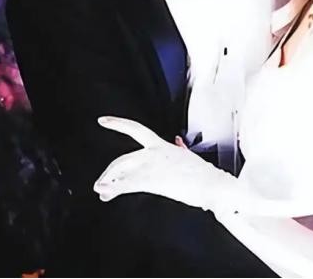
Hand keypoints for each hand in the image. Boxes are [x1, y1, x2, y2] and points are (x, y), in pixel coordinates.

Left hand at [93, 116, 234, 212]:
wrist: (211, 184)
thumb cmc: (203, 174)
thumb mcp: (188, 156)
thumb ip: (179, 148)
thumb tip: (177, 142)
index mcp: (161, 145)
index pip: (135, 129)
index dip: (117, 123)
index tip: (103, 120)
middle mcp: (154, 152)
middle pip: (123, 158)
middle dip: (110, 172)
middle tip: (102, 182)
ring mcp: (152, 165)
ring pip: (122, 171)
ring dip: (108, 182)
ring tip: (101, 190)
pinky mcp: (152, 180)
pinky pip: (128, 184)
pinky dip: (114, 187)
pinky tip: (104, 191)